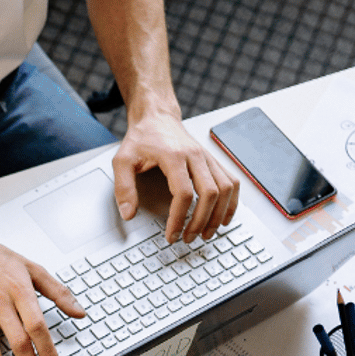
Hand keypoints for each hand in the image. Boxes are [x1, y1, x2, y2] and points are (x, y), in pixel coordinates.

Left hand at [111, 111, 239, 242]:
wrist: (156, 117)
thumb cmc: (141, 138)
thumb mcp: (122, 161)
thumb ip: (123, 188)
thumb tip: (128, 214)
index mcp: (173, 156)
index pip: (183, 193)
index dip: (179, 218)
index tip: (171, 234)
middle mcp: (195, 156)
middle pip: (210, 193)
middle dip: (201, 221)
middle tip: (189, 238)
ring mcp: (207, 158)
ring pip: (226, 188)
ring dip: (219, 214)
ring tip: (207, 233)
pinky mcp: (213, 161)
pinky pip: (231, 182)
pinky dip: (231, 202)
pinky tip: (223, 217)